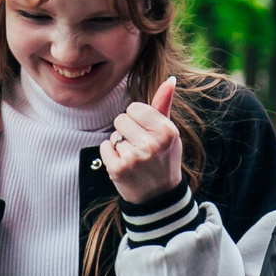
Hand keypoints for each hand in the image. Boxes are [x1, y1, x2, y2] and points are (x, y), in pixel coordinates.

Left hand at [102, 77, 184, 203]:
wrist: (158, 196)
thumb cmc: (163, 158)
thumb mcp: (168, 132)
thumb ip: (164, 105)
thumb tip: (170, 79)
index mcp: (166, 131)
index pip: (135, 108)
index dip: (137, 119)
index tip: (146, 133)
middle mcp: (151, 143)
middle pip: (121, 118)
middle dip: (127, 130)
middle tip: (140, 147)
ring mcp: (134, 157)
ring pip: (113, 134)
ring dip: (120, 144)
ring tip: (134, 158)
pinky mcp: (118, 168)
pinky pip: (104, 147)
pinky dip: (110, 154)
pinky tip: (124, 165)